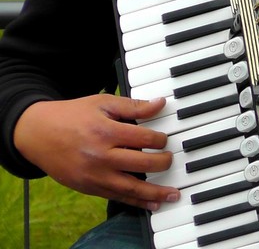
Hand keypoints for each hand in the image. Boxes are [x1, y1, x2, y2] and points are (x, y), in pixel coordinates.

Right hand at [14, 94, 179, 209]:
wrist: (36, 133)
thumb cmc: (71, 115)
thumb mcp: (102, 103)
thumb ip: (133, 106)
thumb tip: (160, 103)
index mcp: (105, 131)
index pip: (145, 138)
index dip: (160, 139)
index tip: (164, 139)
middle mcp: (101, 156)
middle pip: (143, 163)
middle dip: (163, 163)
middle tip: (170, 160)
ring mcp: (94, 175)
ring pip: (132, 187)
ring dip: (156, 192)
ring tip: (174, 194)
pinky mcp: (88, 187)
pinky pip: (117, 197)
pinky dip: (137, 202)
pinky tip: (153, 203)